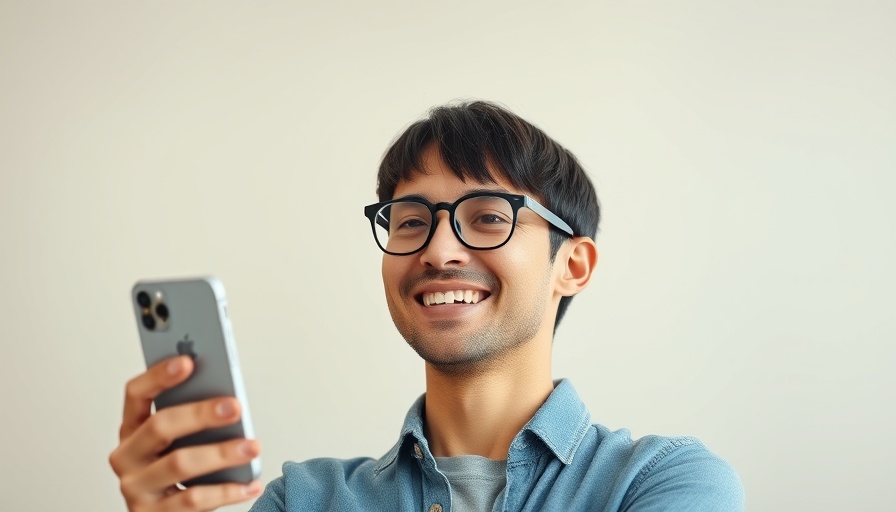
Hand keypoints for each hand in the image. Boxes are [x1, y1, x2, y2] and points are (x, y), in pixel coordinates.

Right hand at [109, 356, 261, 510]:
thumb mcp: (182, 441)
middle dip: (200, 413)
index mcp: (132, 428)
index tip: (188, 361)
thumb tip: (228, 398)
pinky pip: (193, 500)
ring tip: (252, 446)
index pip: (136, 393)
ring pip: (179, 464)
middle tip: (235, 406)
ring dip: (221, 454)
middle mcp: (127, 456)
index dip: (159, 376)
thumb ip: (194, 420)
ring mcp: (136, 488)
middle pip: (159, 426)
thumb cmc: (180, 471)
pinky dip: (227, 491)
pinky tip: (251, 484)